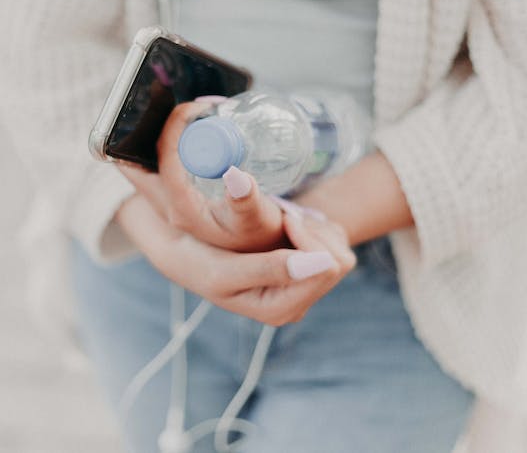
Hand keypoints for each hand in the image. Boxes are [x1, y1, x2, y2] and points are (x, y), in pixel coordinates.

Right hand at [115, 194, 356, 325]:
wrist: (188, 251)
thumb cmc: (200, 260)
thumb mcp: (225, 268)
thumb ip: (270, 268)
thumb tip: (322, 263)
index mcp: (279, 310)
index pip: (326, 268)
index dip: (308, 238)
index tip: (284, 218)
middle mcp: (296, 305)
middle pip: (338, 263)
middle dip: (313, 234)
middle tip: (285, 216)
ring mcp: (302, 290)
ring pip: (339, 252)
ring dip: (315, 229)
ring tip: (284, 220)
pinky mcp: (305, 273)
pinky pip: (333, 245)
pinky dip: (315, 229)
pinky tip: (288, 227)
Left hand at [118, 100, 284, 252]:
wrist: (259, 250)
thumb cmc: (257, 233)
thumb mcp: (255, 218)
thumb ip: (246, 201)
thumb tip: (237, 178)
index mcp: (179, 208)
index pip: (164, 157)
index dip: (176, 126)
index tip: (200, 107)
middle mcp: (166, 204)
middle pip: (139, 158)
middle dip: (154, 127)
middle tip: (192, 110)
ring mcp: (168, 199)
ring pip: (148, 160)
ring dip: (165, 135)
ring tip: (197, 116)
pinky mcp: (175, 193)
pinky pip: (162, 162)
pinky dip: (174, 143)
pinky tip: (198, 130)